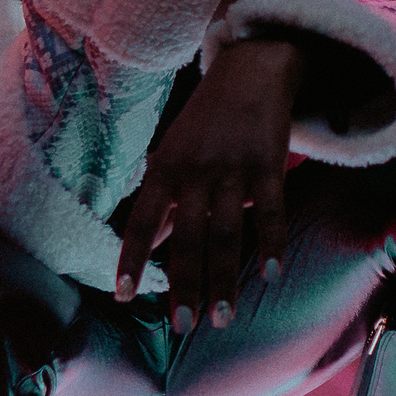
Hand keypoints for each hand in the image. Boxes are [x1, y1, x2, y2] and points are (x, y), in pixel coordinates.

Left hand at [113, 38, 299, 331]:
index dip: (132, 259)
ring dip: (224, 279)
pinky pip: (270, 211)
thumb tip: (147, 248)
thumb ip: (163, 202)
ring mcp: (232, 169)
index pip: (141, 221)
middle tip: (182, 325)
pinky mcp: (268, 164)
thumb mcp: (174, 154)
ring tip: (223, 318)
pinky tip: (272, 275)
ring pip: (226, 233)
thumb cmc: (207, 120)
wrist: (251, 69)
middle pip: (186, 237)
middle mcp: (194, 172)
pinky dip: (271, 243)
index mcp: (164, 169)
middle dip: (184, 284)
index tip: (123, 296)